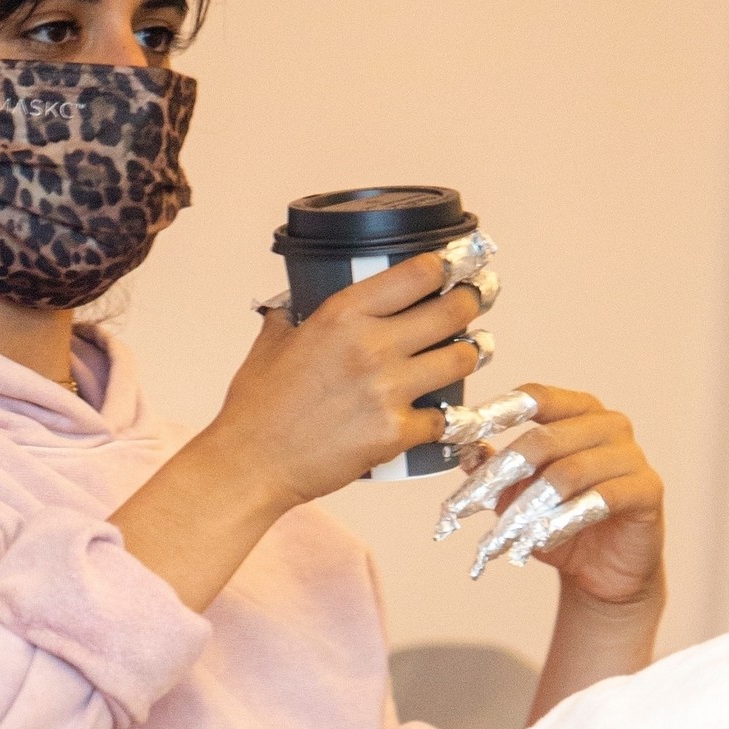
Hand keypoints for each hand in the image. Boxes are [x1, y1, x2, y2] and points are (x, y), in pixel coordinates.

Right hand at [208, 253, 488, 511]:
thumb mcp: (272, 343)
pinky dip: (447, 416)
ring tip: (469, 351)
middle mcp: (372, 346)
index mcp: (342, 314)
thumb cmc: (257, 407)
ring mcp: (389, 391)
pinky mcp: (396, 433)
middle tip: (476, 301)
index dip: (449, 265)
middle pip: (454, 310)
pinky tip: (443, 412)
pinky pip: (446, 418)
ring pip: (462, 359)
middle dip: (473, 301)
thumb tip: (299, 301)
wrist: (252, 464)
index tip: (460, 264)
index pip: (419, 273)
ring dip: (471, 353)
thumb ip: (294, 315)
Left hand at [463, 385, 664, 606]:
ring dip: (524, 509)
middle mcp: (608, 424)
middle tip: (460, 508)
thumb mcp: (515, 493)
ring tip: (496, 539)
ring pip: (567, 474)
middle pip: (543, 440)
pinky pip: (598, 500)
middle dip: (497, 476)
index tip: (454, 431)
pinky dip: (561, 522)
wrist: (603, 569)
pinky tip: (535, 541)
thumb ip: (492, 466)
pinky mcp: (647, 489)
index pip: (534, 397)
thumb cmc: (557, 520)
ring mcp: (632, 455)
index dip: (492, 413)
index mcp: (577, 410)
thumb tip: (462, 449)